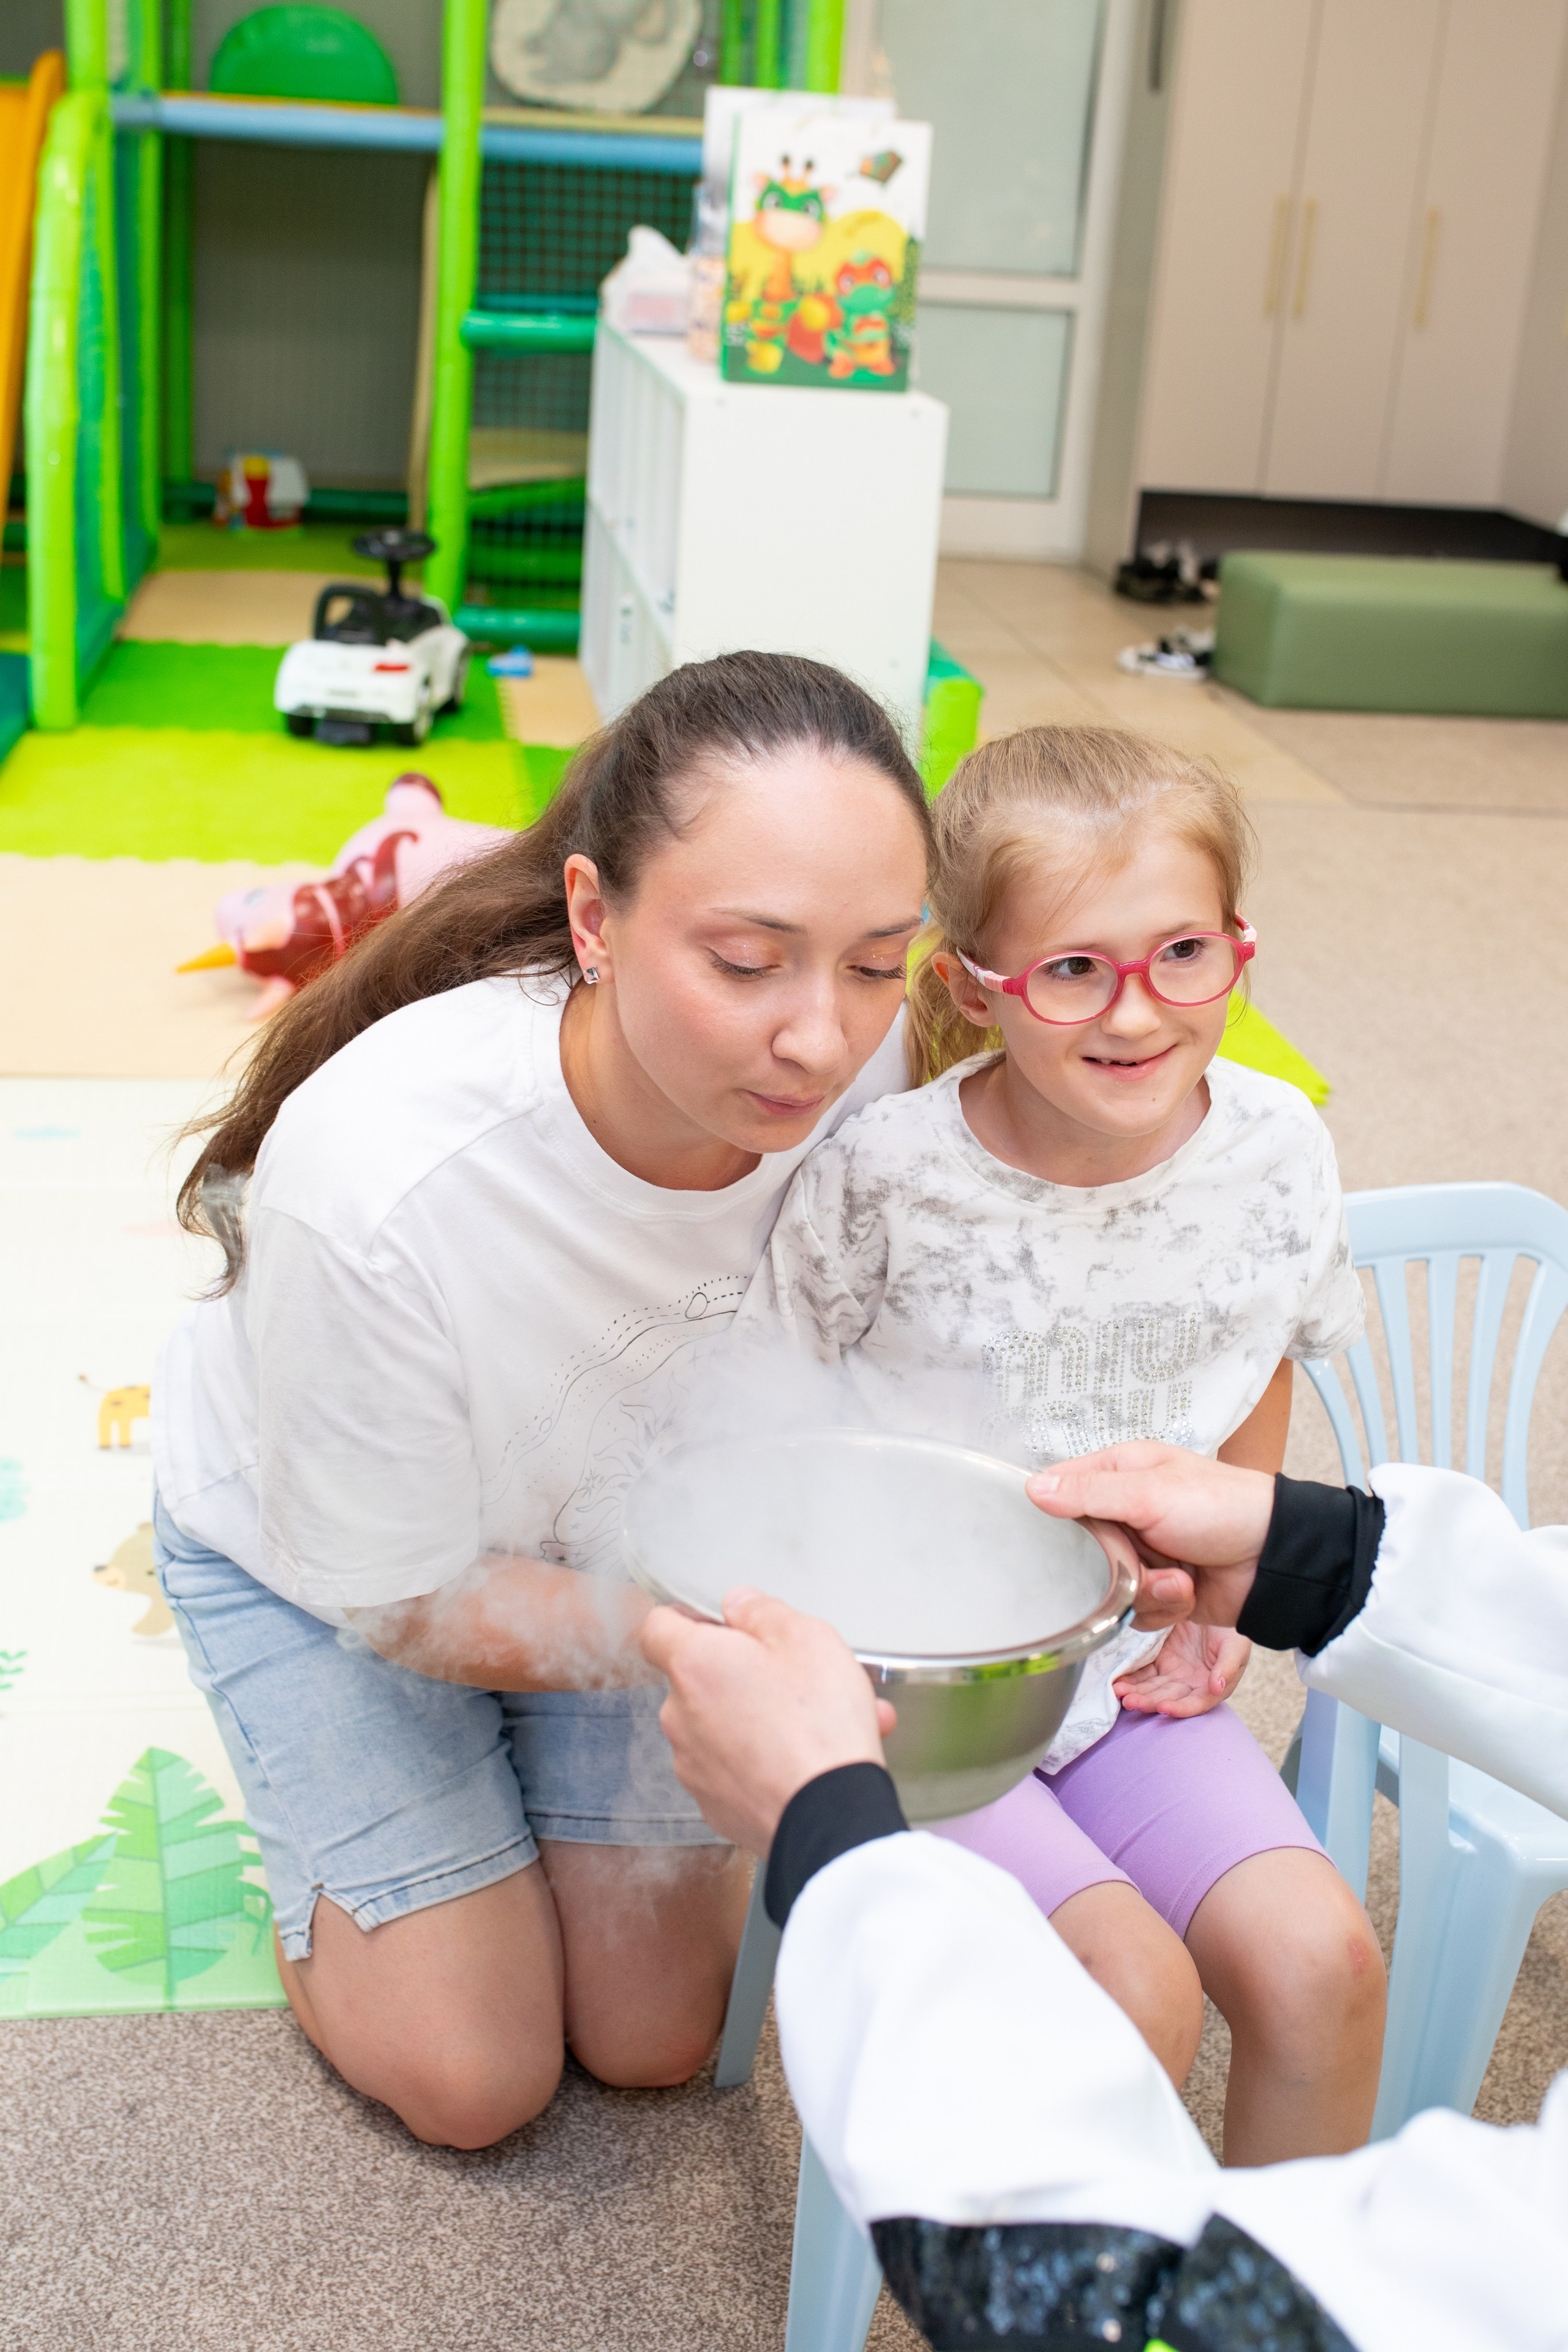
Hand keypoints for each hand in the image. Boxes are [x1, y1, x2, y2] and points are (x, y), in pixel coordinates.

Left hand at [640, 1587, 896, 1855]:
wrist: (830, 1814)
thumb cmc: (817, 1723)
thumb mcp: (806, 1637)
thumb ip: (762, 1611)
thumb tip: (737, 1605)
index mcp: (694, 1664)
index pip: (657, 1627)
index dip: (686, 1618)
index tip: (717, 1623)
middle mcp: (680, 1716)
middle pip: (699, 1680)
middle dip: (745, 1673)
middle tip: (798, 1677)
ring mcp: (693, 1766)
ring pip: (725, 1726)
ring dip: (764, 1719)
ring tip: (826, 1723)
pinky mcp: (714, 1806)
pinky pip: (736, 1769)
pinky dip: (766, 1759)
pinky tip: (813, 1758)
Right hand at [1027, 1443, 1275, 1628]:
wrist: (1275, 1561)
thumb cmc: (1223, 1508)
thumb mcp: (1150, 1492)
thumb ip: (1089, 1493)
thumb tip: (1032, 1487)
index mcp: (1121, 1473)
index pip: (1062, 1488)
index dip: (1053, 1513)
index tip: (1058, 1535)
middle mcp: (1126, 1512)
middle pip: (1079, 1549)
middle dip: (1111, 1563)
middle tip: (1138, 1557)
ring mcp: (1141, 1553)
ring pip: (1104, 1585)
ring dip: (1143, 1588)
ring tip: (1178, 1576)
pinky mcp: (1157, 1590)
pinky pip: (1132, 1610)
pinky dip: (1161, 1606)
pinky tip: (1186, 1590)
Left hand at [1114, 1621, 1251, 1716]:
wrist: (1213, 1605)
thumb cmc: (1230, 1630)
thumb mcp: (1235, 1646)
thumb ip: (1227, 1667)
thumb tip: (1217, 1688)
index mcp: (1210, 1687)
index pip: (1195, 1703)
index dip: (1180, 1708)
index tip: (1164, 1707)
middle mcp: (1189, 1685)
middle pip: (1168, 1698)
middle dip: (1148, 1702)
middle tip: (1129, 1701)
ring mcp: (1172, 1672)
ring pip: (1151, 1688)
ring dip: (1135, 1693)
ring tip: (1118, 1692)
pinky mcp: (1157, 1659)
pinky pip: (1142, 1671)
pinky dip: (1130, 1677)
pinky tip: (1117, 1680)